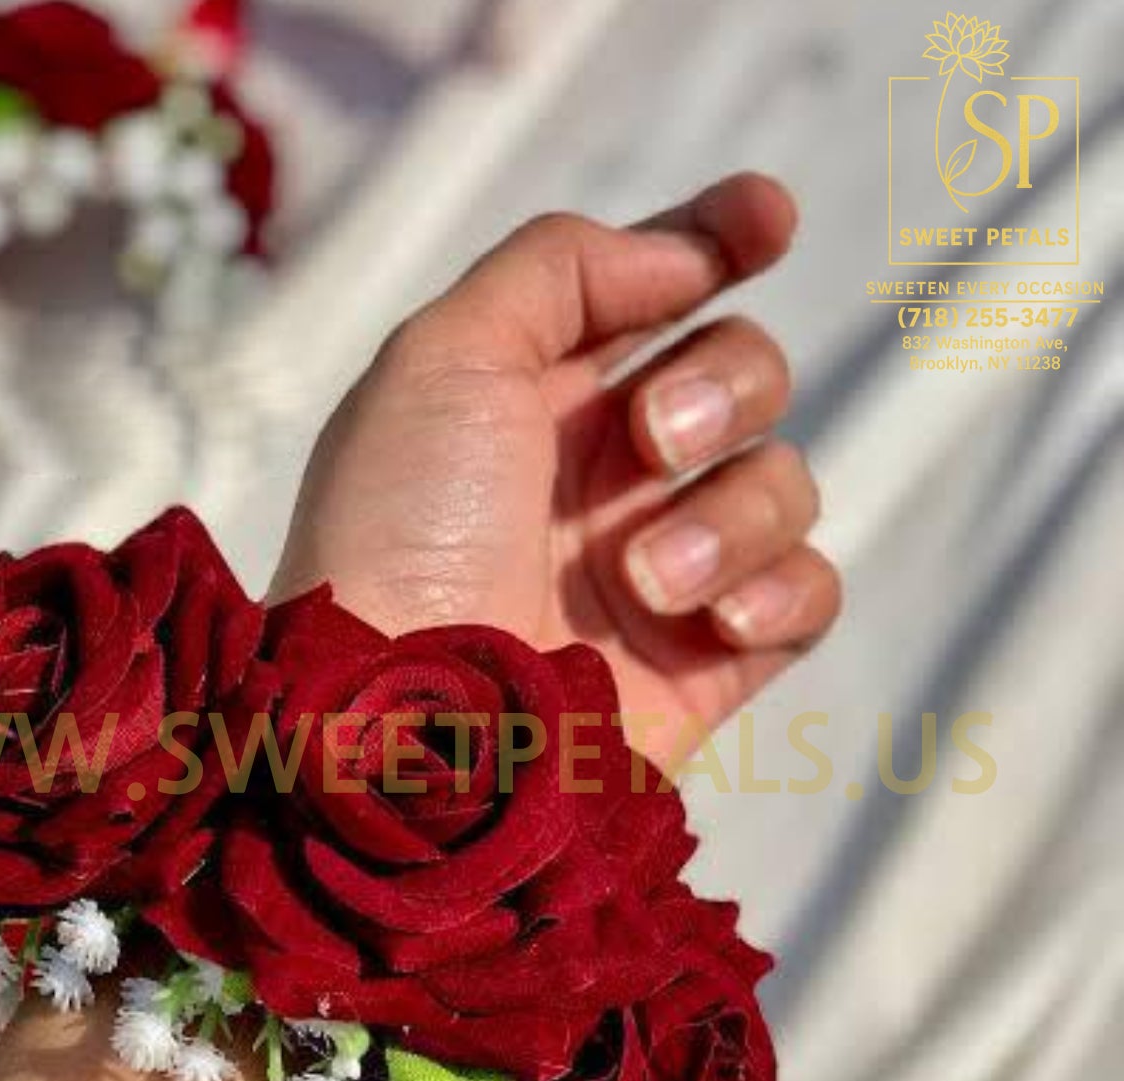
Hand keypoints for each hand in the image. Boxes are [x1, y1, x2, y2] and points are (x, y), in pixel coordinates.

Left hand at [273, 174, 839, 765]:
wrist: (412, 725)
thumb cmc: (404, 537)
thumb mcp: (441, 357)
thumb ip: (556, 269)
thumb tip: (678, 256)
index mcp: (535, 400)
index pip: (654, 295)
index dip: (719, 243)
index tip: (766, 220)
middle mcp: (605, 479)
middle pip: (744, 372)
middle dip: (722, 386)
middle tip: (652, 443)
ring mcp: (662, 572)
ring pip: (783, 481)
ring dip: (731, 514)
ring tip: (644, 578)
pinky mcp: (707, 662)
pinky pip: (811, 592)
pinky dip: (780, 589)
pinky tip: (712, 619)